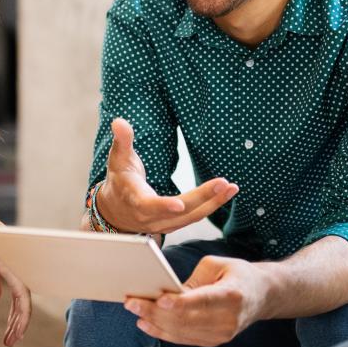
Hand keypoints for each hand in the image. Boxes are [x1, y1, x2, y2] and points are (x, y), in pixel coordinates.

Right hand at [0, 229, 31, 346]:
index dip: (15, 319)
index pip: (18, 303)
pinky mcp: (18, 279)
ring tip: (11, 342)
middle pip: (21, 308)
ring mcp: (21, 278)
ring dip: (18, 326)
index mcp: (13, 278)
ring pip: (24, 308)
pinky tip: (18, 331)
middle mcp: (20, 279)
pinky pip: (23, 302)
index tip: (10, 335)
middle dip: (15, 326)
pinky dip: (22, 318)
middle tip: (10, 343)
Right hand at [95, 117, 238, 234]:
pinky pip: (195, 217)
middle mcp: (149, 216)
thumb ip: (122, 141)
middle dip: (202, 198)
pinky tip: (227, 193)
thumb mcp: (118, 159)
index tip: (179, 205)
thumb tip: (119, 122)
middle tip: (223, 183)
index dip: (162, 206)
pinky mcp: (174, 224)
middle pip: (179, 212)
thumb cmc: (120, 181)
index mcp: (134, 199)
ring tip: (231, 188)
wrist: (116, 211)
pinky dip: (212, 206)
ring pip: (191, 217)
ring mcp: (163, 224)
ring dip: (213, 203)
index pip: (147, 205)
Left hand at [123, 255, 263, 346]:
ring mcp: (222, 335)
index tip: (158, 299)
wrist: (262, 297)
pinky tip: (146, 324)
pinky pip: (184, 339)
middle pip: (186, 320)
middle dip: (155, 312)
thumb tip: (165, 292)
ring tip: (135, 311)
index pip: (202, 302)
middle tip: (132, 302)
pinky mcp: (213, 342)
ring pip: (181, 333)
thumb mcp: (218, 264)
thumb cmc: (239, 276)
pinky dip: (162, 332)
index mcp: (232, 296)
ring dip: (154, 323)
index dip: (179, 303)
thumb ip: (192, 279)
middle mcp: (228, 320)